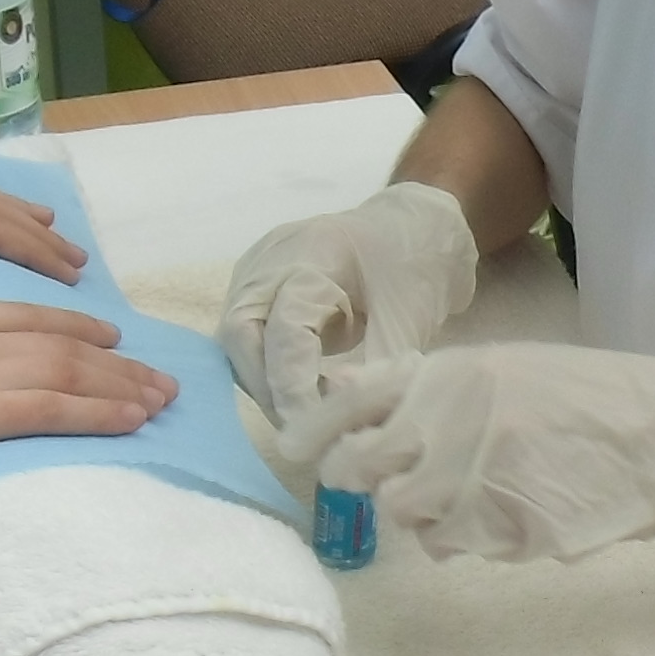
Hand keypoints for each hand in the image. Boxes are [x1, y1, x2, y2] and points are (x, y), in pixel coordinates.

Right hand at [0, 290, 172, 521]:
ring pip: (61, 369)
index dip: (74, 325)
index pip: (22, 314)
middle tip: (159, 377)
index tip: (113, 340)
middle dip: (115, 359)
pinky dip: (96, 412)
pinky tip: (130, 421)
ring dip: (119, 385)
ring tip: (160, 400)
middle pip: (55, 338)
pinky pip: (46, 408)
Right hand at [222, 180, 481, 417]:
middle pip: (241, 333)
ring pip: (238, 337)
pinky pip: (247, 332)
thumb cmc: (417, 268)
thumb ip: (368, 372)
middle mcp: (271, 257)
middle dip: (267, 388)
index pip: (284, 329)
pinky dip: (267, 367)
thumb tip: (332, 421)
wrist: (415, 227)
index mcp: (314, 251)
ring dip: (265, 381)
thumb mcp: (407, 324)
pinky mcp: (257, 285)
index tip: (310, 428)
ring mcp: (257, 268)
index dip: (291, 385)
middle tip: (301, 428)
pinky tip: (298, 389)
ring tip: (304, 414)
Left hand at [296, 344, 654, 563]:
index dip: (311, 431)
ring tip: (467, 493)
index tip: (292, 450)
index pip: (348, 404)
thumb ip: (421, 385)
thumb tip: (339, 388)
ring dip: (422, 511)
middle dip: (358, 481)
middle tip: (380, 482)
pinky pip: (453, 543)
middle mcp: (449, 424)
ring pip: (403, 513)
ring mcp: (474, 480)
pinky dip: (469, 535)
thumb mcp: (498, 370)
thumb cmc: (581, 400)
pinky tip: (510, 510)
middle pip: (357, 468)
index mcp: (448, 377)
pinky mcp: (500, 530)